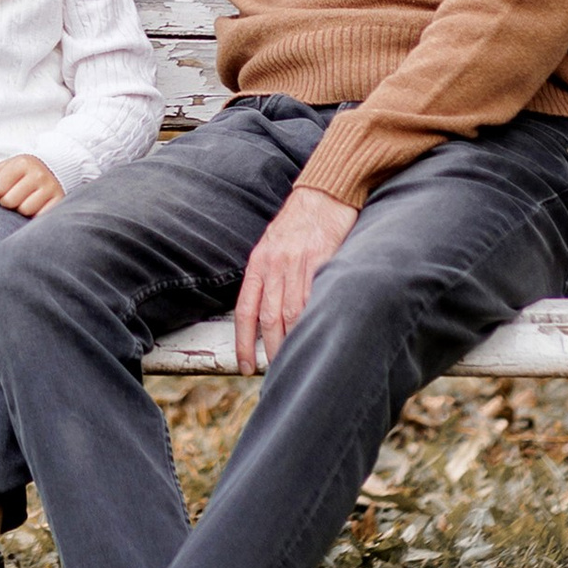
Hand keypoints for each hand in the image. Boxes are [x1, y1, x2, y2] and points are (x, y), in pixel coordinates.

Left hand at [0, 152, 65, 216]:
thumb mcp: (5, 169)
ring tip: (25, 201)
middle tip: (14, 197)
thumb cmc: (23, 173)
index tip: (0, 192)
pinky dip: (34, 215)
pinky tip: (36, 207)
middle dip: (7, 202)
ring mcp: (51, 188)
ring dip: (21, 210)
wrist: (55, 171)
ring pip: (24, 210)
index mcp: (23, 163)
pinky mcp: (59, 202)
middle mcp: (39, 174)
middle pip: (9, 201)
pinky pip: (38, 217)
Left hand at [235, 183, 354, 373]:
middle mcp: (274, 265)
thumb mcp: (273, 245)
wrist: (324, 194)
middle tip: (275, 372)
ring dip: (292, 342)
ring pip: (292, 314)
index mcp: (258, 263)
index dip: (242, 342)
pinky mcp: (322, 261)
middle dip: (270, 350)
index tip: (244, 365)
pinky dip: (312, 321)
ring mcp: (298, 264)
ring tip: (295, 361)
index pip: (245, 310)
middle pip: (268, 319)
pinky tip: (315, 335)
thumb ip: (268, 276)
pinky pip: (314, 298)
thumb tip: (264, 312)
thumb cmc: (299, 222)